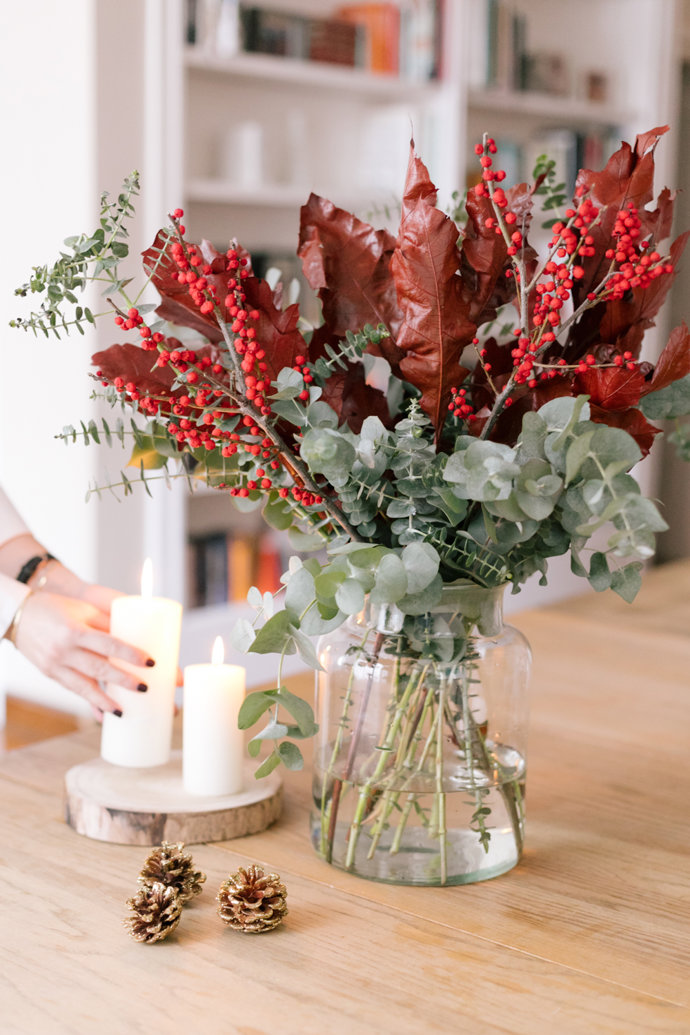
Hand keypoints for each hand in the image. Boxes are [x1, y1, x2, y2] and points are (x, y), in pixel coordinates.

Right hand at [12, 591, 154, 718]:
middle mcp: (64, 649)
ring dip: (105, 700)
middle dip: (123, 681)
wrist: (18, 616)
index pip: (108, 644)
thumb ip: (107, 624)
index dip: (130, 654)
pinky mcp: (49, 674)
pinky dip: (89, 702)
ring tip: (124, 711)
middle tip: (145, 688)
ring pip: (83, 686)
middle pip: (99, 668)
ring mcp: (54, 664)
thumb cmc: (57, 608)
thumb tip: (136, 638)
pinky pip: (72, 690)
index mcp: (75, 630)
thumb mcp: (83, 610)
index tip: (151, 662)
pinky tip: (103, 714)